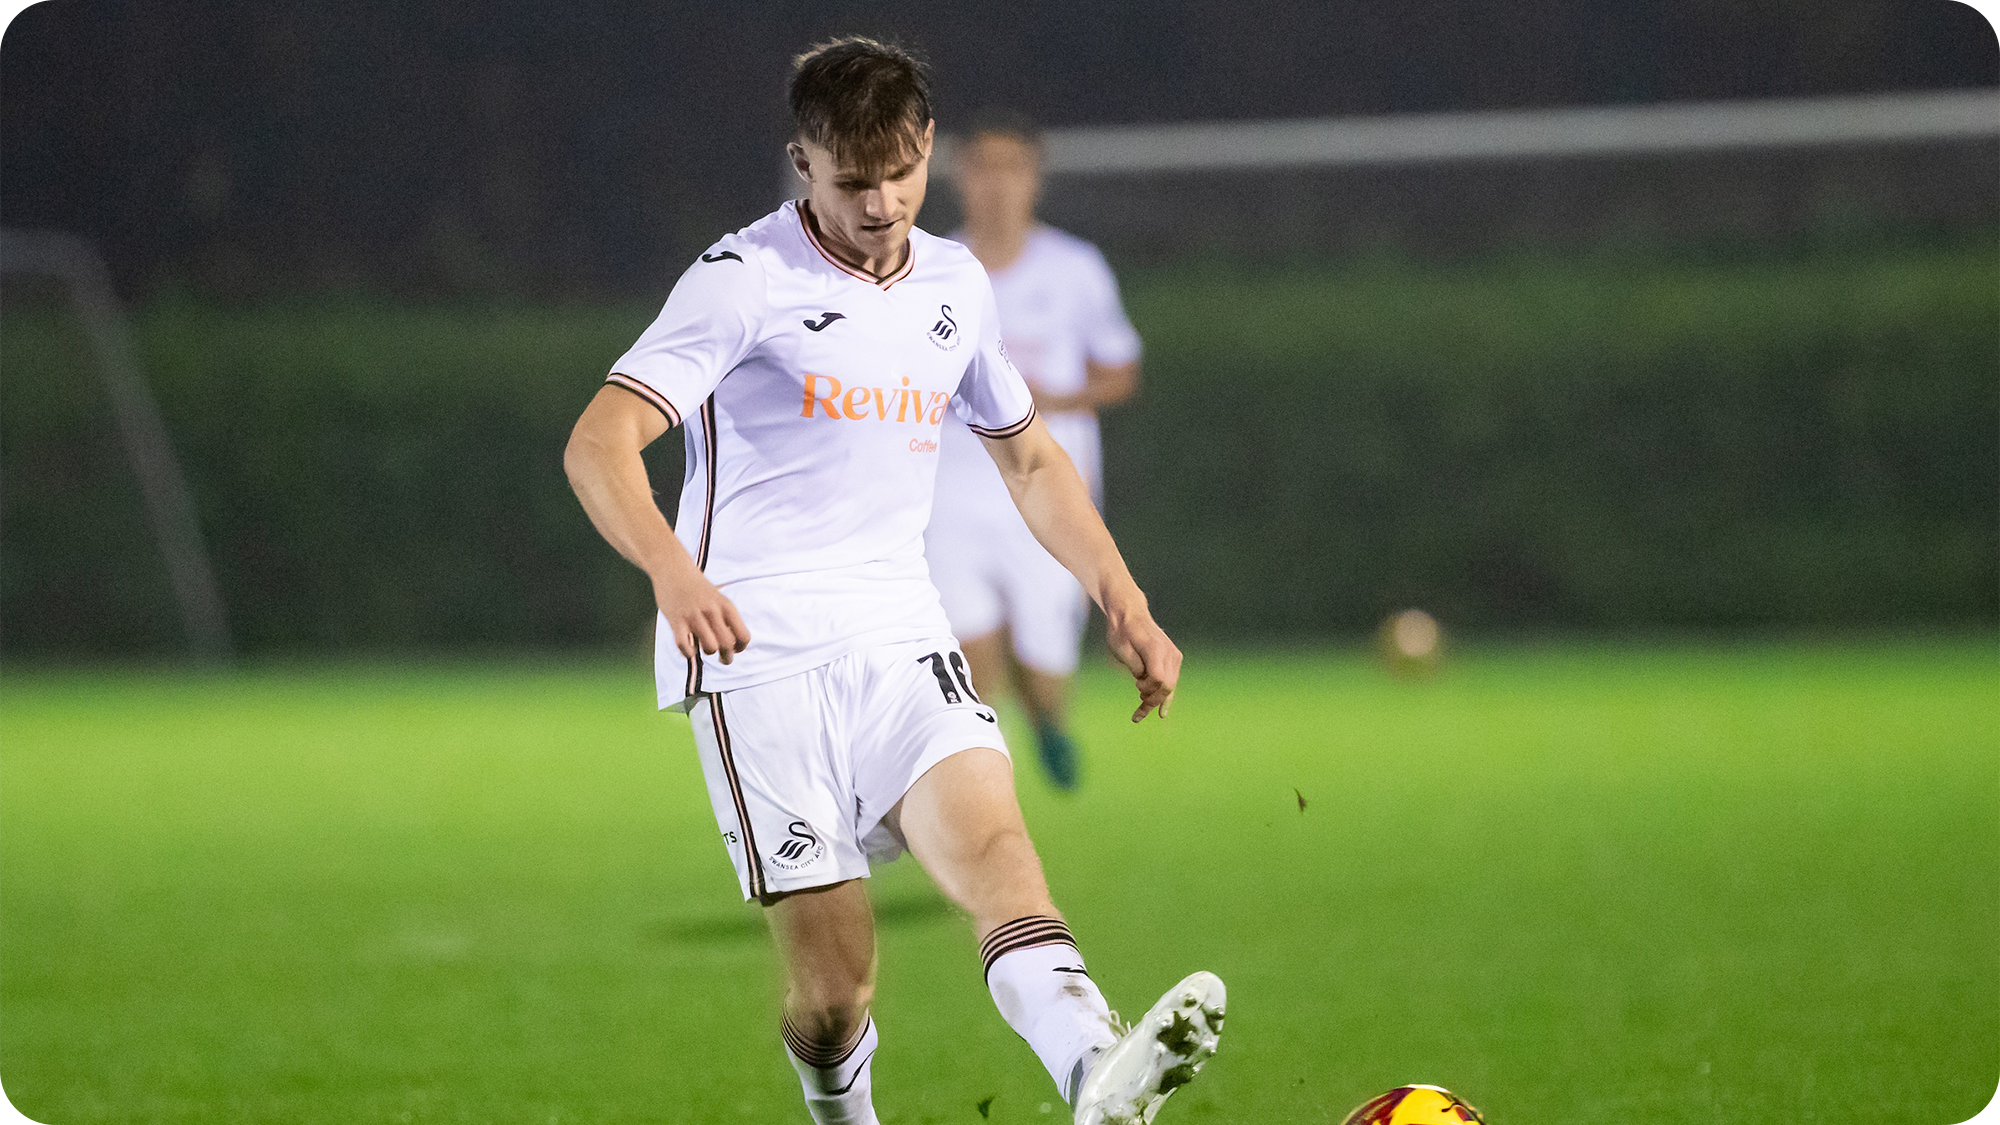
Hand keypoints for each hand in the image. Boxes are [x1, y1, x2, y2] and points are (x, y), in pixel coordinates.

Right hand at [652, 567, 750, 664]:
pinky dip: (688, 653)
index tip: (734, 649)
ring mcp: (694, 616)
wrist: (673, 569)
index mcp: (726, 606)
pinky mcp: (676, 621)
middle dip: (726, 657)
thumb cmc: (697, 588)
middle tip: (722, 658)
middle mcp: (712, 611)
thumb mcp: (718, 598)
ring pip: (710, 648)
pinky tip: (689, 648)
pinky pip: (685, 647)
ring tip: (703, 648)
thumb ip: (726, 618)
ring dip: (708, 653)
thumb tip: (733, 645)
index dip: (740, 648)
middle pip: (727, 645)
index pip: (743, 636)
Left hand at [1105, 602, 1180, 721]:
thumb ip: (1134, 666)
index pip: (1158, 679)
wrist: (1131, 614)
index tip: (1136, 686)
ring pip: (1170, 686)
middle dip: (1153, 701)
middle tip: (1137, 711)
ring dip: (1157, 701)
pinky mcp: (1173, 659)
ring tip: (1140, 714)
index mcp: (1156, 649)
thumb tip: (1143, 681)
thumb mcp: (1121, 649)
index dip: (1147, 688)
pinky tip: (1161, 712)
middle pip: (1167, 686)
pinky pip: (1171, 681)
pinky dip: (1165, 696)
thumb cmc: (1121, 632)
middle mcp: (1169, 653)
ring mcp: (1174, 656)